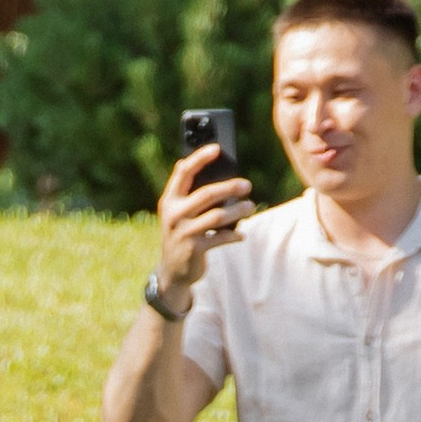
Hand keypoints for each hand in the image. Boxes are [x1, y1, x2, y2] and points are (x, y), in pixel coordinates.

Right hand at [151, 142, 254, 294]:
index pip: (184, 172)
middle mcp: (174, 215)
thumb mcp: (176, 213)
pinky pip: (220, 238)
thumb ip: (183, 191)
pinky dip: (233, 235)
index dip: (200, 158)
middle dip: (230, 188)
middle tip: (247, 185)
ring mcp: (184, 233)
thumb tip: (188, 163)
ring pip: (217, 216)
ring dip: (238, 211)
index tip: (217, 149)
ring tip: (251, 207)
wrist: (172, 272)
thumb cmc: (180, 235)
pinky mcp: (194, 249)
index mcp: (169, 200)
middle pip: (206, 194)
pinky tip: (241, 234)